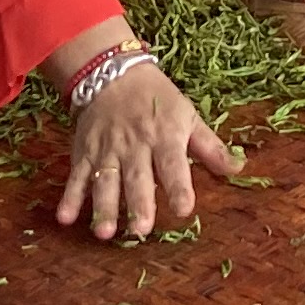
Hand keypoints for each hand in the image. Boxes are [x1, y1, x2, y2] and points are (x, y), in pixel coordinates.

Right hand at [58, 59, 241, 242]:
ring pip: (105, 180)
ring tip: (105, 232)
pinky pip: (76, 176)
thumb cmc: (157, 99)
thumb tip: (239, 169)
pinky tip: (65, 218)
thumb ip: (210, 146)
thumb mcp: (188, 116)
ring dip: (104, 207)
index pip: (173, 165)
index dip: (179, 187)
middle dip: (138, 203)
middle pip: (137, 177)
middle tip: (141, 230)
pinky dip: (69, 197)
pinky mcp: (84, 152)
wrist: (113, 72)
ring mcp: (107, 150)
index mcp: (164, 136)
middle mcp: (135, 145)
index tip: (184, 209)